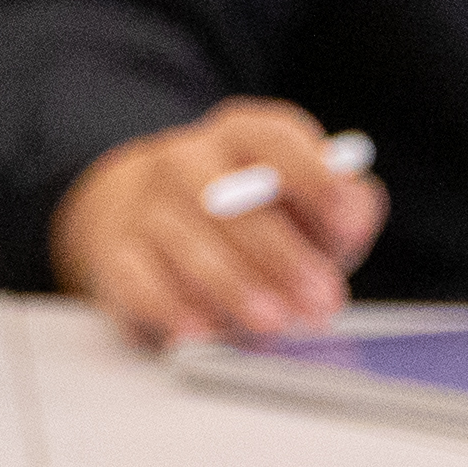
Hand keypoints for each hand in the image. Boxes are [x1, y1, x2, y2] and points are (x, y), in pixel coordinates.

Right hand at [55, 102, 386, 345]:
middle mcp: (188, 158)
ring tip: (274, 322)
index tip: (344, 224)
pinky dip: (171, 308)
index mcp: (244, 135)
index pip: (276, 141)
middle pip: (230, 202)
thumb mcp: (307, 203)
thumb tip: (352, 214)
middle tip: (319, 301)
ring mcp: (145, 204)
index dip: (314, 180)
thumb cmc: (250, 217)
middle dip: (282, 256)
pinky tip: (201, 331)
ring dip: (235, 287)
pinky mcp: (115, 253)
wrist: (143, 214)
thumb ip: (344, 206)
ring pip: (189, 244)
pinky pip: (139, 280)